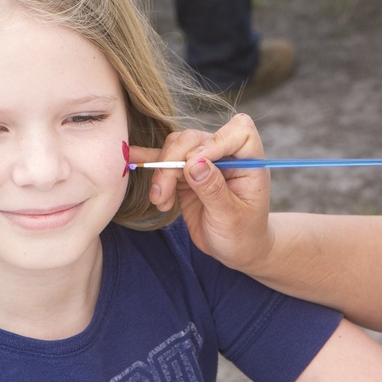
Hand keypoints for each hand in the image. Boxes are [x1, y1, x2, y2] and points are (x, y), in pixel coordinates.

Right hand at [129, 114, 274, 272]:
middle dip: (173, 162)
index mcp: (249, 161)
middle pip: (195, 139)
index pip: (238, 132)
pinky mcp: (186, 172)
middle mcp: (227, 155)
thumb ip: (213, 189)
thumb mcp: (230, 218)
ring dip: (161, 172)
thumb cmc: (242, 234)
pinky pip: (165, 161)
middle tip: (163, 194)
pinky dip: (149, 163)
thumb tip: (193, 163)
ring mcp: (205, 161)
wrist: (235, 249)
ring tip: (160, 201)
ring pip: (176, 148)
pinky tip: (133, 162)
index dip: (214, 143)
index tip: (195, 166)